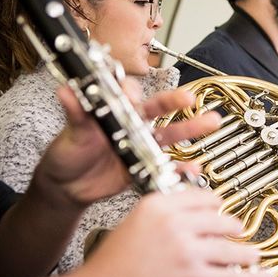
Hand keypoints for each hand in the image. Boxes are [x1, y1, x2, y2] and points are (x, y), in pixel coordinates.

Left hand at [34, 81, 220, 208]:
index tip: (132, 96)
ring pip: (170, 134)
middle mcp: (133, 125)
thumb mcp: (71, 133)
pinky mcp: (145, 166)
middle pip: (158, 109)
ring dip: (191, 129)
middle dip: (175, 102)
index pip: (129, 95)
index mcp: (115, 112)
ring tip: (211, 122)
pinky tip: (194, 167)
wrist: (68, 186)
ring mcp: (141, 145)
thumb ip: (75, 113)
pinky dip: (182, 169)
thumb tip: (66, 90)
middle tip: (189, 98)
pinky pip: (167, 166)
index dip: (132, 93)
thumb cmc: (67, 153)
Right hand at [80, 188, 271, 276]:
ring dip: (246, 254)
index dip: (217, 206)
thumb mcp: (134, 225)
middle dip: (233, 228)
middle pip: (221, 220)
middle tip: (238, 232)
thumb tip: (190, 216)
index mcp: (158, 206)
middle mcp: (175, 224)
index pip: (203, 197)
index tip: (222, 210)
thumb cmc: (110, 268)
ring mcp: (186, 251)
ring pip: (230, 249)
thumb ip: (163, 216)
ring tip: (252, 255)